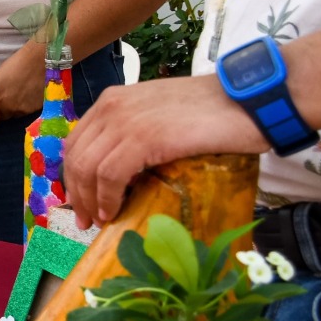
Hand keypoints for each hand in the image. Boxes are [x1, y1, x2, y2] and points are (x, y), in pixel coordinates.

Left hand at [0, 42, 45, 127]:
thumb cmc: (15, 66)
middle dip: (4, 109)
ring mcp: (24, 110)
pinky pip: (28, 112)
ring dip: (16, 107)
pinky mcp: (37, 110)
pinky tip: (30, 93)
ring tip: (21, 92)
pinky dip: (27, 105)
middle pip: (3, 117)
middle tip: (10, 95)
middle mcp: (9, 108)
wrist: (40, 60)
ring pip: (16, 115)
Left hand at [65, 76, 266, 226]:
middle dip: (76, 192)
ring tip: (100, 221)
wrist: (248, 100)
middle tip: (85, 219)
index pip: (76, 142)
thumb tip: (120, 174)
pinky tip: (114, 212)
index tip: (80, 201)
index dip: (73, 175)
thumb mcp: (158, 117)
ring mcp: (125, 121)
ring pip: (87, 168)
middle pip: (76, 157)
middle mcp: (111, 107)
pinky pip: (110, 175)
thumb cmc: (212, 112)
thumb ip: (134, 134)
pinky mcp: (143, 138)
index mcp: (112, 100)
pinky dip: (107, 198)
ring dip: (89, 200)